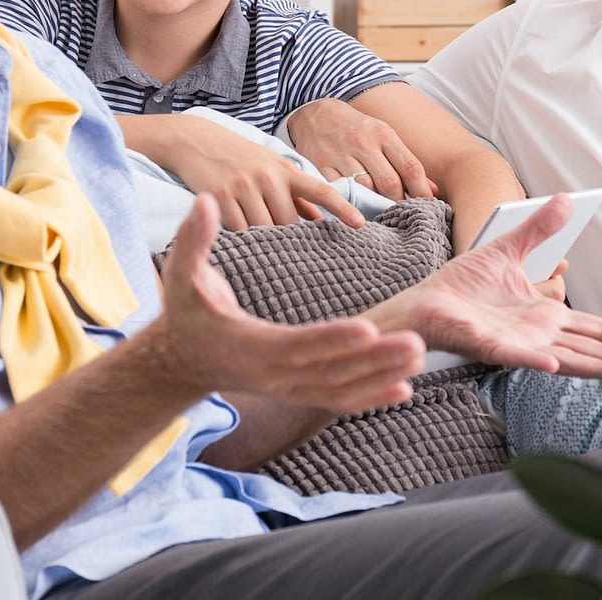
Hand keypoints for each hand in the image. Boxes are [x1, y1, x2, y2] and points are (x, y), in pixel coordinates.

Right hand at [156, 195, 424, 412]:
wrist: (180, 362)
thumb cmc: (187, 312)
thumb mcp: (182, 275)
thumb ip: (193, 239)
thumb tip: (203, 201)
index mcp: (250, 345)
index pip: (297, 345)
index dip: (333, 339)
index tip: (369, 328)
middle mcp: (273, 375)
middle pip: (330, 372)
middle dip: (375, 360)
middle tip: (416, 342)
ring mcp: (286, 388)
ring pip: (341, 389)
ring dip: (383, 376)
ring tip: (421, 357)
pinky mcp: (297, 393)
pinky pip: (339, 400)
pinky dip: (372, 397)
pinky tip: (405, 388)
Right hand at [164, 116, 366, 230]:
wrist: (196, 140)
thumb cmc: (240, 158)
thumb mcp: (271, 168)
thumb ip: (295, 195)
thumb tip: (319, 221)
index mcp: (285, 170)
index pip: (320, 190)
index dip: (342, 207)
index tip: (360, 224)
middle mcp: (268, 177)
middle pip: (289, 222)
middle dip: (289, 238)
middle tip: (289, 253)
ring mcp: (244, 187)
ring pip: (264, 228)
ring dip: (264, 241)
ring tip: (263, 249)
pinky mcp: (220, 197)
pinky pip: (239, 230)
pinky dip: (242, 239)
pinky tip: (241, 243)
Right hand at [285, 98, 435, 201]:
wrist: (315, 114)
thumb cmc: (357, 129)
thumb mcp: (384, 136)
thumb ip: (406, 163)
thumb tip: (433, 191)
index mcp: (383, 134)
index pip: (410, 166)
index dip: (421, 191)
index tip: (427, 207)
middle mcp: (363, 143)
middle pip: (389, 182)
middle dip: (399, 202)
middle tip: (404, 215)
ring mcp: (340, 154)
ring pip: (365, 188)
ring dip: (376, 206)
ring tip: (384, 216)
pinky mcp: (320, 166)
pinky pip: (339, 191)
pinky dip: (350, 205)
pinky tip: (357, 212)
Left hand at [370, 196, 601, 384]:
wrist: (423, 302)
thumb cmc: (462, 285)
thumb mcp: (507, 249)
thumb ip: (539, 230)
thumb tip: (567, 199)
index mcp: (545, 316)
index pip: (596, 328)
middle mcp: (538, 335)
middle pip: (591, 350)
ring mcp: (518, 345)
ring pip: (566, 359)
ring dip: (597, 368)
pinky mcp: (491, 347)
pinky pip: (517, 356)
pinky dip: (538, 361)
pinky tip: (556, 366)